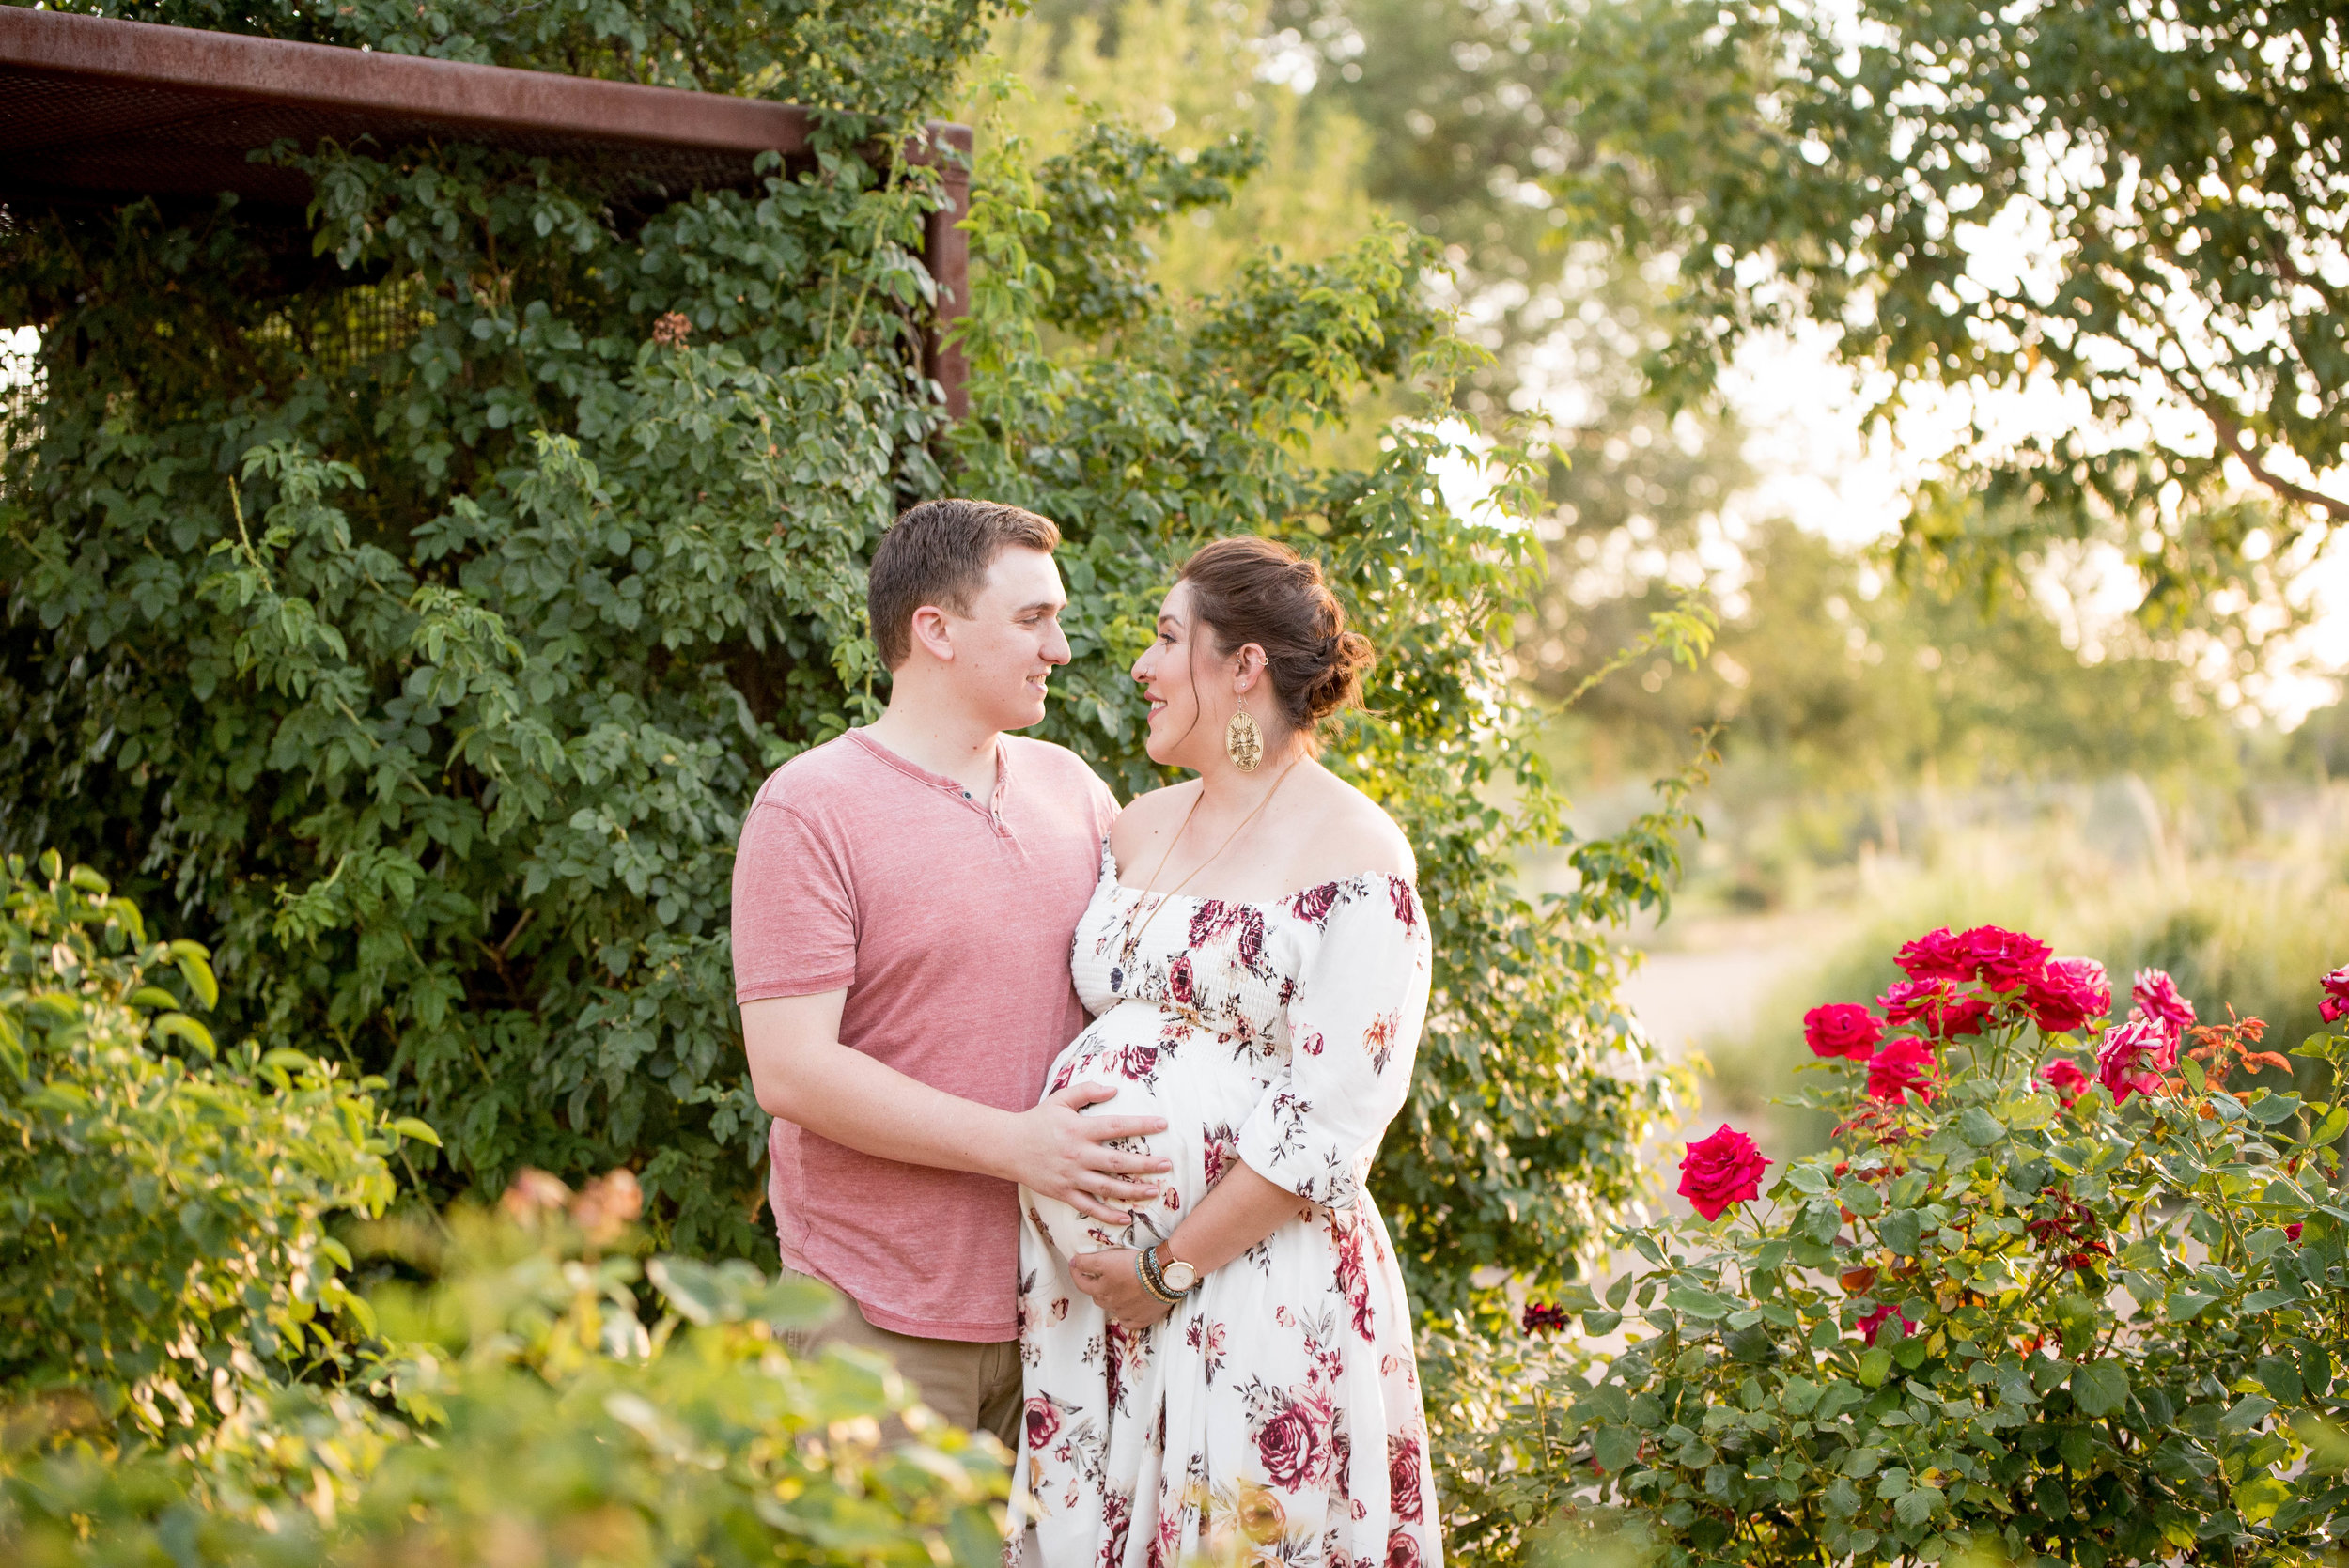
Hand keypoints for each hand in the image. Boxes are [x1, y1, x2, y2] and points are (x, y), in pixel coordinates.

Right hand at [1004, 1081, 1171, 1224]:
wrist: (1008, 1146)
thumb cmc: (1038, 1120)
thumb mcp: (1060, 1099)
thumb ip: (1086, 1091)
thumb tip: (1114, 1089)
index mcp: (1079, 1129)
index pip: (1116, 1126)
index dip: (1141, 1125)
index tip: (1162, 1124)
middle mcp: (1078, 1154)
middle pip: (1117, 1161)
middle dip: (1145, 1164)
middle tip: (1167, 1165)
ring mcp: (1071, 1176)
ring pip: (1107, 1187)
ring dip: (1133, 1190)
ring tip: (1154, 1190)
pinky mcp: (1063, 1193)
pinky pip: (1088, 1207)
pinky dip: (1107, 1214)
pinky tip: (1125, 1217)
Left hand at [1070, 1247, 1176, 1331]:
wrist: (1162, 1277)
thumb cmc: (1134, 1266)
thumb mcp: (1106, 1260)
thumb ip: (1086, 1262)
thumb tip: (1073, 1263)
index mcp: (1100, 1291)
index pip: (1081, 1283)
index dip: (1076, 1272)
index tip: (1075, 1264)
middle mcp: (1110, 1305)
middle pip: (1097, 1296)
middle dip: (1096, 1286)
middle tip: (1101, 1276)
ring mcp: (1126, 1314)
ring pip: (1113, 1308)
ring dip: (1113, 1299)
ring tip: (1119, 1288)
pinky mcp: (1141, 1320)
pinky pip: (1129, 1321)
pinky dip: (1127, 1315)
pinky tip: (1130, 1307)